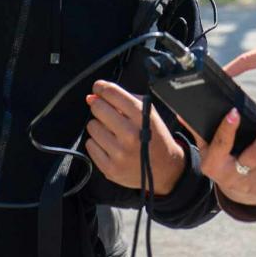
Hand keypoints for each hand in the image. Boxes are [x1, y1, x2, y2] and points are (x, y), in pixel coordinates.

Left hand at [85, 80, 185, 195]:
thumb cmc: (155, 137)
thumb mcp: (149, 113)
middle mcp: (130, 134)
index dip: (101, 87)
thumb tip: (94, 94)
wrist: (165, 169)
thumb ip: (124, 99)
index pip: (112, 93)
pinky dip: (97, 143)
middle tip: (107, 112)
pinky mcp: (110, 168)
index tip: (98, 88)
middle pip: (98, 108)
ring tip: (112, 132)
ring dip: (99, 126)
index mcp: (142, 117)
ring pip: (92, 127)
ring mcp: (119, 153)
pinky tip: (110, 145)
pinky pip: (90, 146)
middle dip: (100, 107)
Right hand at [197, 108, 255, 207]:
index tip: (234, 112)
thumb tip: (183, 114)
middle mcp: (231, 178)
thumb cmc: (220, 163)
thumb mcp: (207, 150)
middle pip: (255, 154)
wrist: (234, 194)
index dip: (228, 127)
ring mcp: (249, 187)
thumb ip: (198, 131)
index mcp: (213, 165)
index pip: (221, 144)